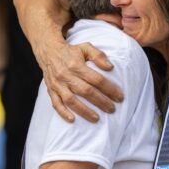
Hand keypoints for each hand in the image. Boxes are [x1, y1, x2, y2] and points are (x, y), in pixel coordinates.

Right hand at [14, 0, 123, 122]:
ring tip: (97, 119)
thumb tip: (110, 67)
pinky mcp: (51, 90)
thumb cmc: (71, 51)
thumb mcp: (85, 47)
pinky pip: (56, 104)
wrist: (48, 51)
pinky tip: (72, 120)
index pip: (96, 79)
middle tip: (112, 109)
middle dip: (101, 102)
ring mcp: (57, 84)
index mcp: (76, 64)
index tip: (120, 97)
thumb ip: (98, 55)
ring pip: (71, 100)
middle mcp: (66, 75)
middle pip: (86, 91)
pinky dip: (63, 113)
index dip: (109, 88)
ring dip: (84, 111)